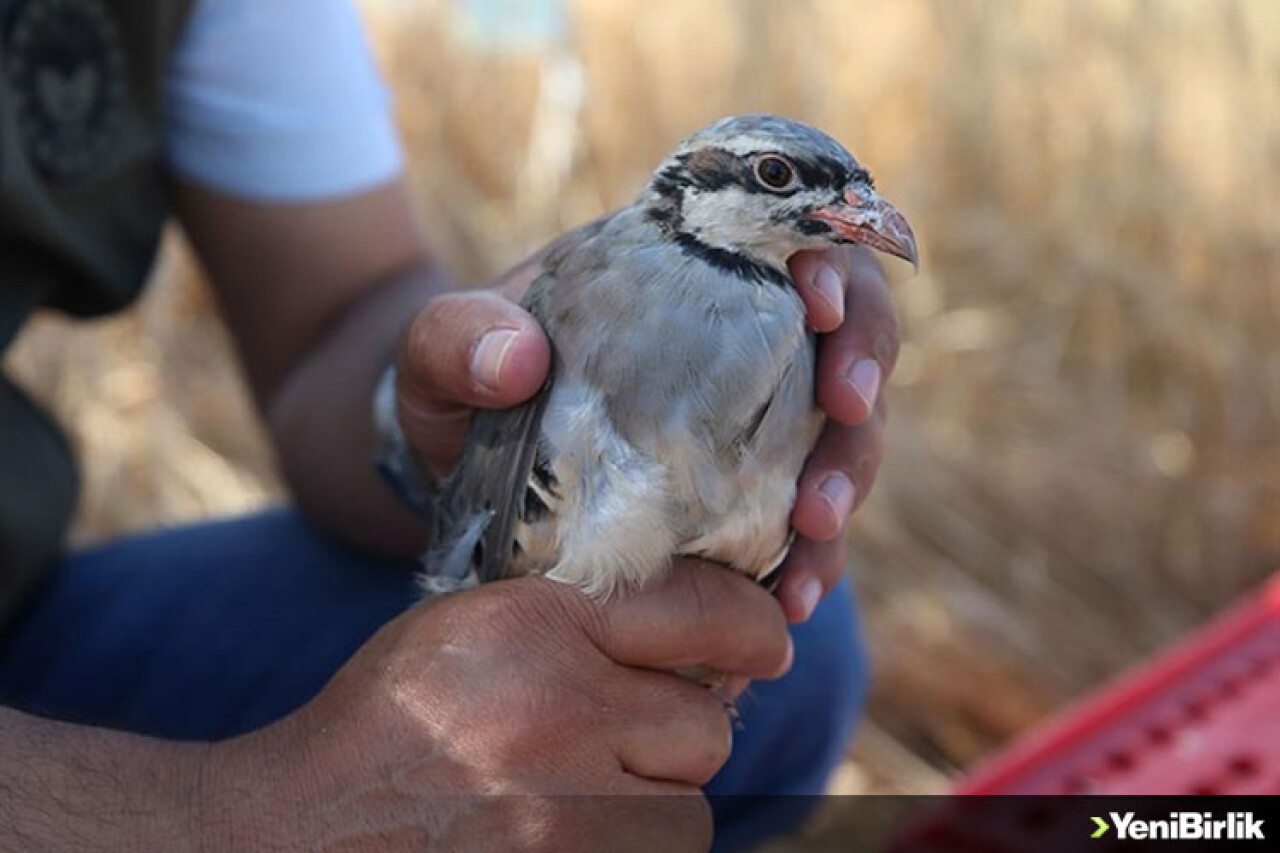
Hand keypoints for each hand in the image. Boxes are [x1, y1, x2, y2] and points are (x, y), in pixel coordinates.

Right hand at [202, 562, 791, 851]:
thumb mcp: (474, 631)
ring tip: (572, 805)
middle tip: (609, 746)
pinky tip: (564, 837)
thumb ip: (579, 618)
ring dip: (651, 807)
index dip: (752, 627)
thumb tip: (709, 639)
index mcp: (534, 623)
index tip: (765, 643)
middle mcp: (559, 708)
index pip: (702, 609)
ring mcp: (566, 811)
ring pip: (690, 809)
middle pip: (707, 725)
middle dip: (673, 737)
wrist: (302, 835)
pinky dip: (628, 849)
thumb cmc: (394, 726)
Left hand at [394, 241, 898, 622]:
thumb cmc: (458, 382)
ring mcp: (750, 421)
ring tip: (811, 536)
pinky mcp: (743, 497)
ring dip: (847, 480)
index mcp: (686, 272)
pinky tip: (788, 599)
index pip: (792, 245)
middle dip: (862, 374)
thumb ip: (456, 337)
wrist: (457, 461)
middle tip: (842, 418)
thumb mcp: (438, 350)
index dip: (830, 266)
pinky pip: (804, 522)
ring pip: (845, 435)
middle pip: (849, 337)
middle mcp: (739, 339)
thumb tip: (517, 360)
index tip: (815, 304)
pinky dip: (810, 558)